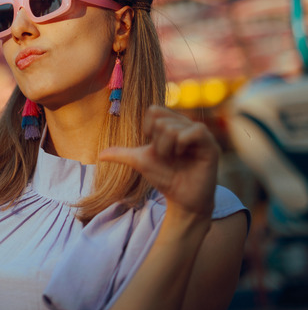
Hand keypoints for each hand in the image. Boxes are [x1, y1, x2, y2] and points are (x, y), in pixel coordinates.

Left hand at [98, 105, 218, 217]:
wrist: (181, 199)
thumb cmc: (164, 177)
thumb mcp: (140, 162)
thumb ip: (122, 154)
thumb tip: (99, 155)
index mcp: (171, 125)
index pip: (154, 110)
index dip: (148, 128)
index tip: (152, 144)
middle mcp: (186, 125)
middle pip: (161, 121)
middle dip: (157, 143)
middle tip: (166, 156)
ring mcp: (199, 134)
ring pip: (173, 127)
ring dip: (167, 147)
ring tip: (175, 158)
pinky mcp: (211, 144)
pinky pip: (195, 131)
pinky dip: (183, 143)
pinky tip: (184, 154)